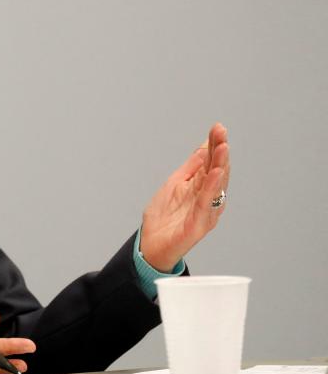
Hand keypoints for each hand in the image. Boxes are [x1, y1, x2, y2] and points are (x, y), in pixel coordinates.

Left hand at [140, 123, 229, 271]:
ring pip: (216, 185)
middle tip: (221, 132)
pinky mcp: (199, 225)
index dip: (214, 145)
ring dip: (220, 165)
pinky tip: (214, 173)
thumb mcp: (174, 185)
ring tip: (223, 148)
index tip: (217, 127)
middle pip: (216, 170)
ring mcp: (205, 211)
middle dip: (219, 150)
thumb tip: (203, 146)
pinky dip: (211, 188)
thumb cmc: (164, 218)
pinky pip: (207, 203)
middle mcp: (207, 198)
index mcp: (200, 188)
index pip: (210, 163)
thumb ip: (190, 168)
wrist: (150, 246)